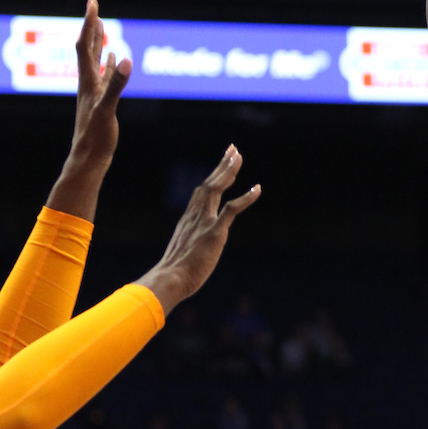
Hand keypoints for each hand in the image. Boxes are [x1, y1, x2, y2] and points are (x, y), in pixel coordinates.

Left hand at [70, 0, 131, 166]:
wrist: (89, 158)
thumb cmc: (95, 136)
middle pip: (88, 47)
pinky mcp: (102, 100)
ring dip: (99, 40)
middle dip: (91, 25)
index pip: (85, 44)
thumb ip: (116, 85)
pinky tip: (114, 58)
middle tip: (93, 4)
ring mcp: (95, 91)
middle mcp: (88, 82)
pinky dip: (110, 63)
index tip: (92, 2)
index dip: (89, 22)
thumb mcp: (107, 109)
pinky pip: (105, 75)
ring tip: (102, 24)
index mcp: (88, 80)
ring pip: (96, 59)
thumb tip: (125, 59)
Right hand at [136, 147, 260, 315]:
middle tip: (233, 149)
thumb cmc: (174, 274)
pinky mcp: (214, 232)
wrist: (169, 279)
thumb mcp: (182, 254)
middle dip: (222, 165)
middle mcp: (195, 216)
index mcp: (188, 220)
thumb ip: (191, 246)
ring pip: (216, 189)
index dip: (213, 176)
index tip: (222, 164)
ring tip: (238, 156)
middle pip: (209, 184)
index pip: (202, 192)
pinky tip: (257, 189)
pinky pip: (231, 210)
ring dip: (229, 171)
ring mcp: (204, 222)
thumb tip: (194, 251)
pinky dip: (245, 198)